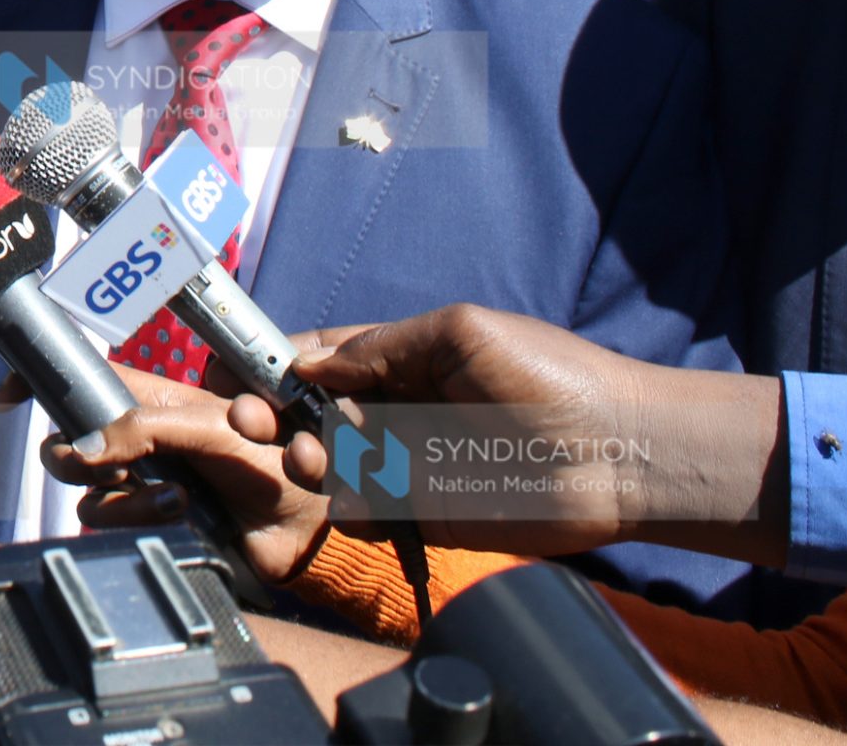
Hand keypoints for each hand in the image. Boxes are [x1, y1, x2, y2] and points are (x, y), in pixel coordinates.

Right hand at [33, 362, 330, 583]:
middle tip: (111, 465)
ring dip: (126, 497)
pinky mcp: (149, 522)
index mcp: (151, 400)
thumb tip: (82, 451)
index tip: (11, 392)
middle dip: (75, 457)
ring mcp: (142, 482)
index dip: (43, 380)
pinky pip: (109, 522)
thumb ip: (142, 428)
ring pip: (87, 490)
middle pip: (68, 442)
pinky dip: (140, 518)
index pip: (83, 380)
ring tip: (177, 496)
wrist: (303, 526)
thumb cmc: (271, 462)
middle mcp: (138, 440)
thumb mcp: (209, 426)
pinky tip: (182, 512)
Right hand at [251, 305, 780, 562]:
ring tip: (306, 453)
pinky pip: (361, 514)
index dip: (270, 361)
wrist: (619, 454)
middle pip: (308, 412)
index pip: (319, 356)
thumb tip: (309, 360)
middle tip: (249, 418)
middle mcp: (397, 411)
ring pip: (326, 463)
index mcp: (402, 360)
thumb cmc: (552, 376)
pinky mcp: (424, 515)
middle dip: (268, 411)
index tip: (227, 367)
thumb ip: (381, 345)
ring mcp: (407, 465)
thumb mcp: (461, 332)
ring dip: (300, 456)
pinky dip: (340, 504)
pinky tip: (341, 491)